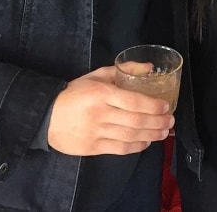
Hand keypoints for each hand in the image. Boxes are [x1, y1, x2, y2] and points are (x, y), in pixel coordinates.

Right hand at [48, 66, 173, 155]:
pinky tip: (146, 142)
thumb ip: (125, 70)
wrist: (46, 116)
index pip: (133, 101)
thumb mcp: (98, 75)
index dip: (153, 106)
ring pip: (130, 137)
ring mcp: (96, 133)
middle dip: (157, 122)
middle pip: (135, 121)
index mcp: (102, 94)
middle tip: (170, 120)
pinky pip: (119, 149)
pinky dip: (136, 147)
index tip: (166, 106)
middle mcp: (100, 114)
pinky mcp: (92, 148)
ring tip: (164, 132)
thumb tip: (150, 68)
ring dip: (151, 135)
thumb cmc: (75, 92)